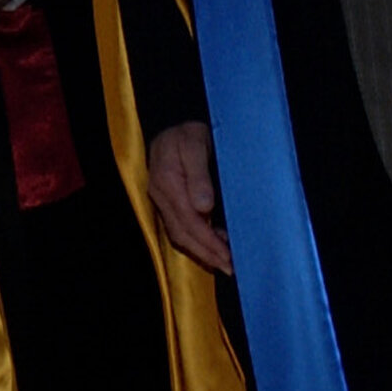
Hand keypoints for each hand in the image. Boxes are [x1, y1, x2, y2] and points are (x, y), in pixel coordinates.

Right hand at [149, 123, 233, 273]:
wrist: (173, 122)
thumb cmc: (188, 131)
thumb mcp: (194, 143)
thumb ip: (198, 174)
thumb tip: (204, 206)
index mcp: (167, 182)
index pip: (188, 220)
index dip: (208, 241)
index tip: (228, 255)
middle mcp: (161, 194)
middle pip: (182, 233)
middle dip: (206, 253)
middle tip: (230, 267)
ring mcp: (162, 199)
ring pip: (179, 234)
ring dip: (201, 251)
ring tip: (224, 263)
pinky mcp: (167, 201)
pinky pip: (179, 227)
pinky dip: (196, 241)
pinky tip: (214, 244)